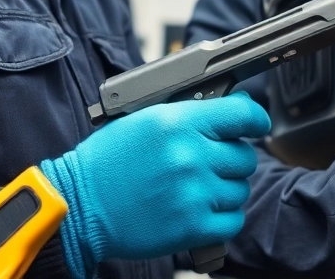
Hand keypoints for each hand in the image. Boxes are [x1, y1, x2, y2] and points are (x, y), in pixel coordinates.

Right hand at [39, 92, 270, 277]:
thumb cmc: (107, 162)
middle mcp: (190, 156)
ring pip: (240, 189)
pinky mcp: (192, 227)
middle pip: (245, 156)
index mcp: (177, 122)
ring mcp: (194, 193)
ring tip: (196, 188)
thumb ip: (191, 112)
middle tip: (208, 163)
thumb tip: (237, 107)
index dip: (256, 119)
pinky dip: (223, 217)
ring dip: (225, 189)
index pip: (243, 115)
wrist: (78, 206)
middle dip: (231, 159)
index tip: (256, 125)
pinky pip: (234, 220)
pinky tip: (201, 209)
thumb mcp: (144, 119)